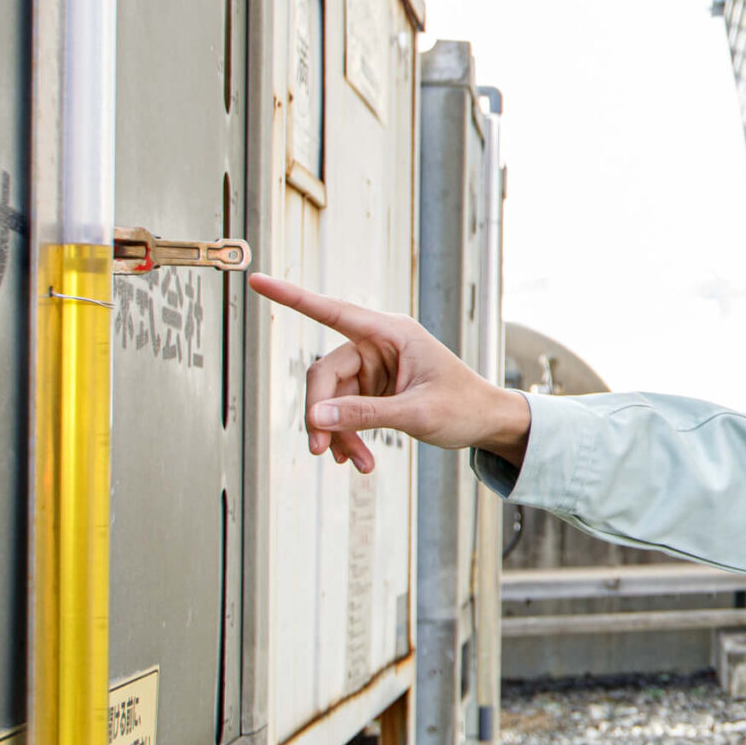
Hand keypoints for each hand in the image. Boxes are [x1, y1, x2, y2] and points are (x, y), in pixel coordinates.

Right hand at [249, 273, 531, 472]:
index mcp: (392, 333)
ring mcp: (375, 367)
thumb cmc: (464, 407)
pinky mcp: (374, 389)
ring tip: (355, 464)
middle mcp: (379, 344)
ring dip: (338, 433)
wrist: (488, 423)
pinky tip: (356, 459)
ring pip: (332, 398)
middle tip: (319, 450)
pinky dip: (347, 435)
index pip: (332, 311)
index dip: (292, 297)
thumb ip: (366, 414)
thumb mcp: (416, 414)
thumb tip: (315, 417)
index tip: (257, 280)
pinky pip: (345, 411)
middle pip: (325, 373)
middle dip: (321, 413)